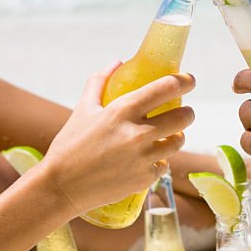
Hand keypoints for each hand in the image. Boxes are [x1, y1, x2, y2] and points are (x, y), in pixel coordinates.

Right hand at [43, 63, 195, 214]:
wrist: (61, 187)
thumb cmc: (70, 145)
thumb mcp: (83, 109)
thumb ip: (99, 82)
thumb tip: (116, 63)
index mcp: (123, 111)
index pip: (166, 88)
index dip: (184, 81)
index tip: (189, 80)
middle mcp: (137, 133)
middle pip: (184, 117)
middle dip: (187, 113)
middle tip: (184, 113)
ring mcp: (143, 158)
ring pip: (178, 142)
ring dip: (176, 137)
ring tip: (167, 136)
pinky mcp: (144, 178)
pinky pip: (164, 165)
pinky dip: (159, 161)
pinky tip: (148, 159)